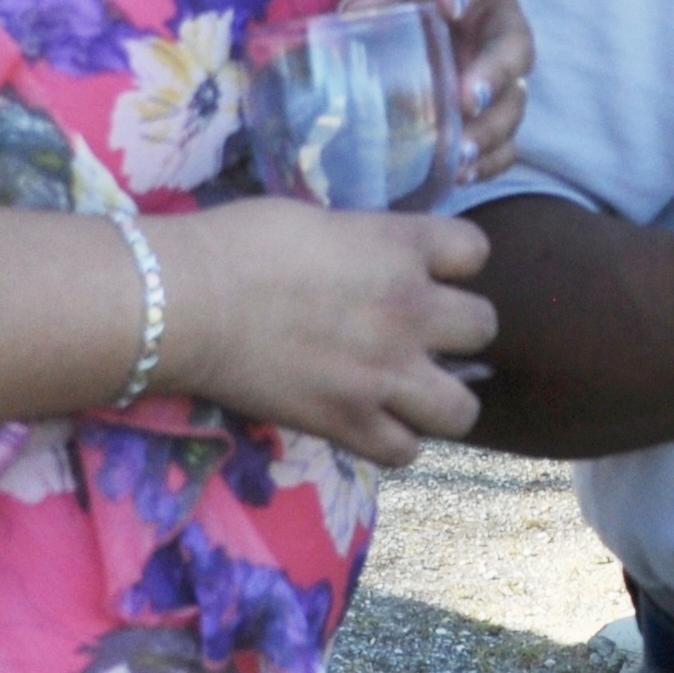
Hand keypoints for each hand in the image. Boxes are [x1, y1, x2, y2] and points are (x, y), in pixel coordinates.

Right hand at [148, 200, 495, 465]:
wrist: (188, 300)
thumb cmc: (241, 242)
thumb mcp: (325, 221)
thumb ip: (368, 244)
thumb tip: (373, 260)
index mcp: (403, 246)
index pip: (475, 250)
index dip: (453, 262)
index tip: (427, 270)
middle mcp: (411, 309)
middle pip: (484, 328)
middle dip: (457, 331)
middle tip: (421, 335)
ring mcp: (385, 373)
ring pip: (463, 409)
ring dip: (441, 398)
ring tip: (412, 391)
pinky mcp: (348, 423)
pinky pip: (403, 451)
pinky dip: (393, 441)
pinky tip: (373, 423)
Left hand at [339, 0, 532, 179]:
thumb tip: (360, 10)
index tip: (449, 4)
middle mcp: (496, 18)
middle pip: (514, 49)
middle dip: (495, 77)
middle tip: (466, 99)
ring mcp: (493, 64)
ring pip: (513, 99)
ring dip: (491, 128)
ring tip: (460, 152)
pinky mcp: (483, 103)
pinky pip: (502, 137)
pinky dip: (488, 158)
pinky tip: (459, 173)